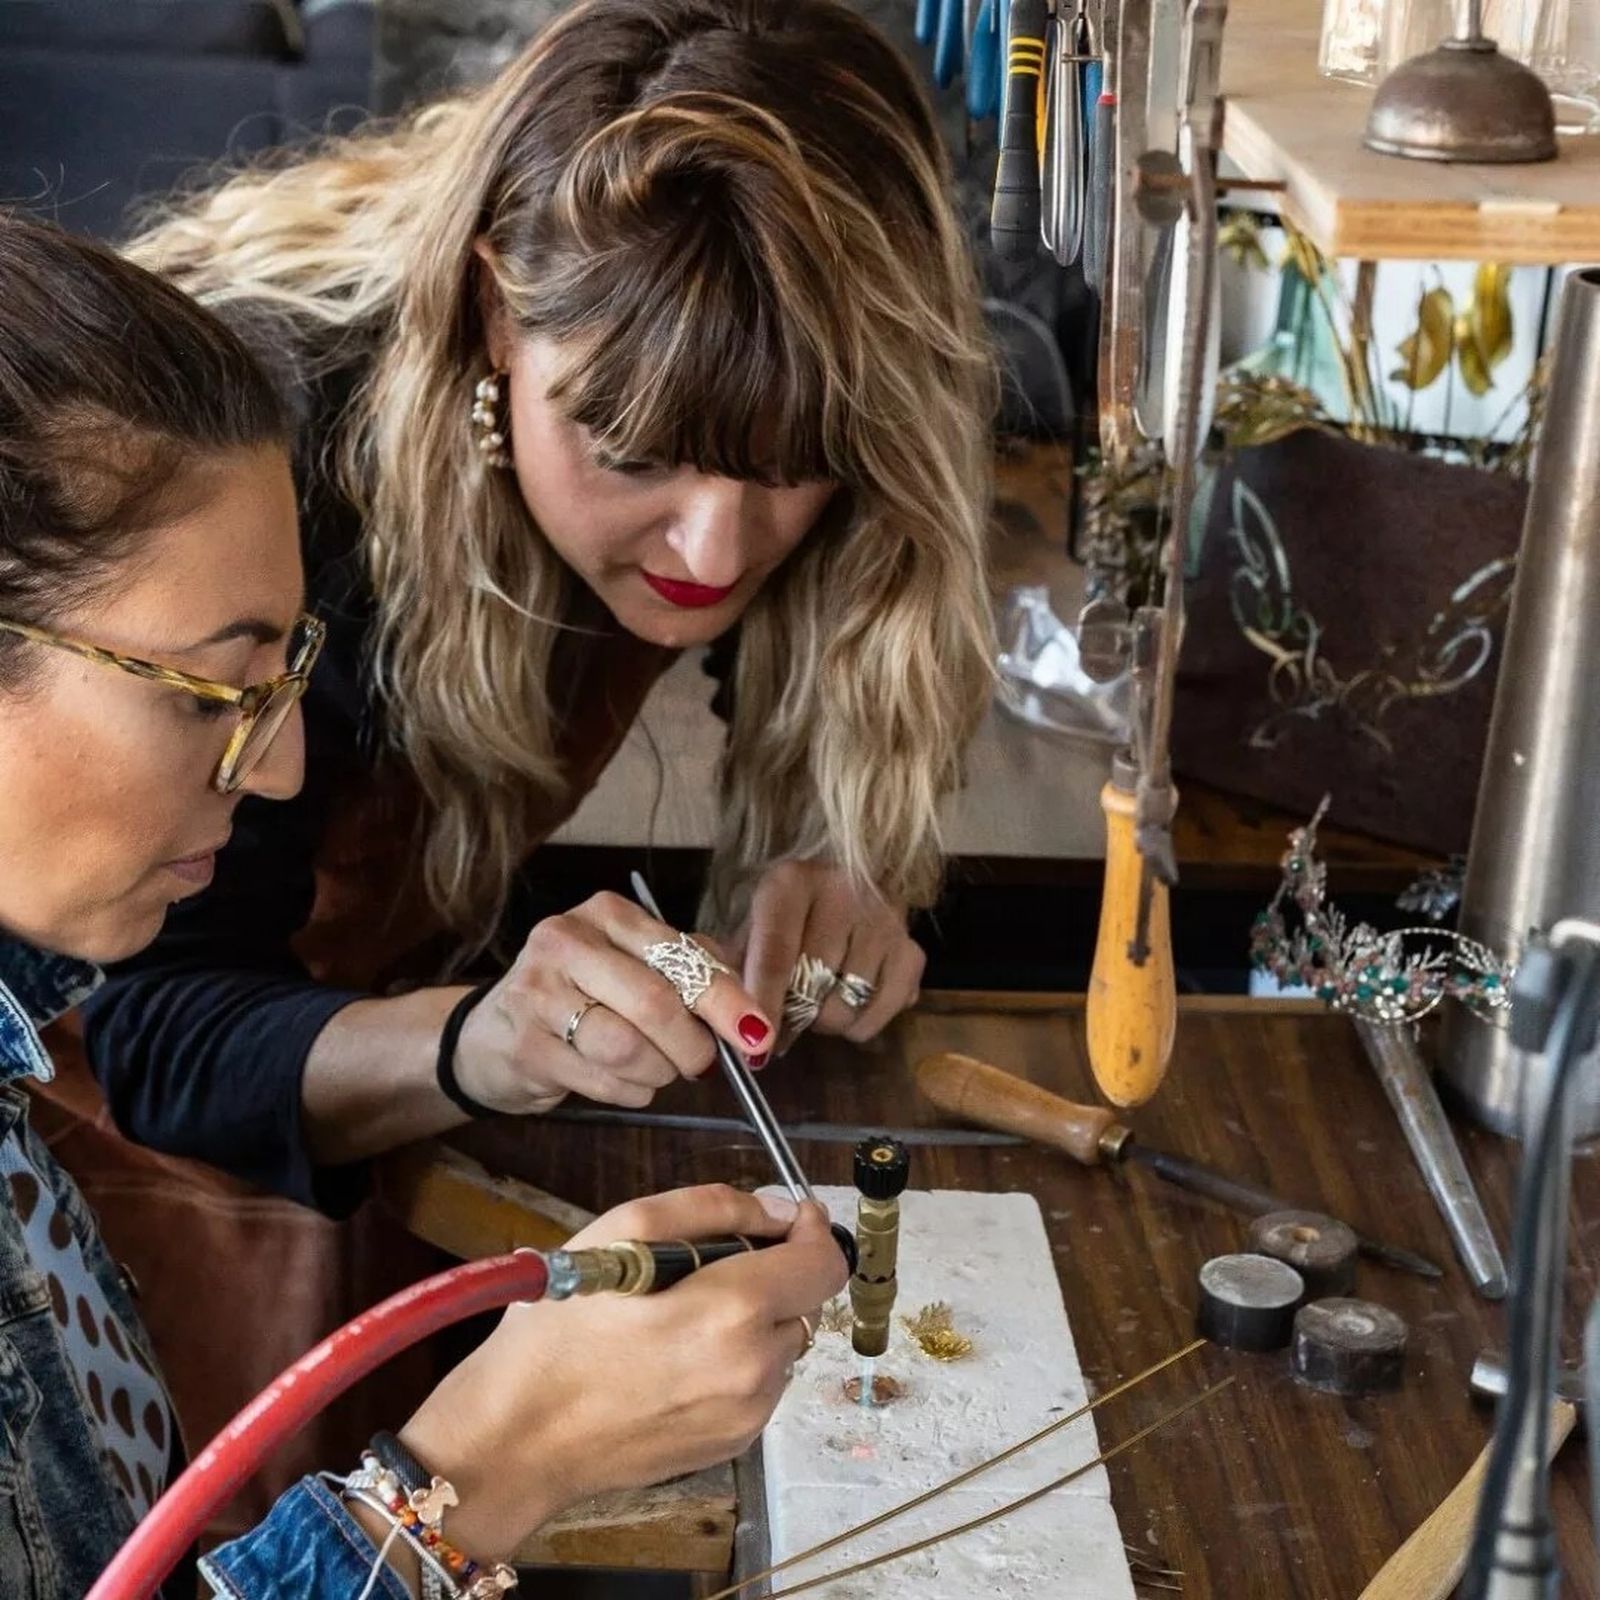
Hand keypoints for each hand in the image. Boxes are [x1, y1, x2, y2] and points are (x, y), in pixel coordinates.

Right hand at [398, 1184, 846, 1559]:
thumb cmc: (557, 1330)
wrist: (515, 1441)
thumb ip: (713, 1209)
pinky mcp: (732, 1446)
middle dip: (771, 1272)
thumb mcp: (622, 1231)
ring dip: (754, 1318)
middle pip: (803, 1300)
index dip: (811, 1230)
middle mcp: (755, 1371)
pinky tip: (675, 1356)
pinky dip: (735, 1359)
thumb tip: (780, 1212)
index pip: (824, 1263)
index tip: (786, 1217)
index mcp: (733, 1313)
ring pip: (781, 1342)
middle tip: (707, 1264)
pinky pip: (758, 1383)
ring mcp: (747, 1418)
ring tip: (680, 1315)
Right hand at [453, 892, 774, 1114]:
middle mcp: (566, 941)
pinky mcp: (524, 1046)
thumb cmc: (582, 995)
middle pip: (655, 1004)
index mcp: (607, 914)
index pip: (680, 957)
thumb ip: (692, 971)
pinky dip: (630, 1092)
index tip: (756, 1034)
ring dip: (659, 1073)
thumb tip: (751, 1009)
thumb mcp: (635, 965)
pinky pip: (602, 1082)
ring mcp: (538, 993)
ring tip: (657, 1071)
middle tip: (702, 1065)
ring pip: (628, 1048)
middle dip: (693, 1046)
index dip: (725, 1000)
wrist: (493, 1035)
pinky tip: (625, 1082)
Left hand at [738, 861, 924, 1049]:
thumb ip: (737, 972)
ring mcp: (885, 921)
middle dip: (793, 1013)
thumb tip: (737, 1029)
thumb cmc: (788, 915)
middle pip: (813, 985)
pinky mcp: (912, 950)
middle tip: (786, 1011)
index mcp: (791, 882)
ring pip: (846, 1005)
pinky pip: (880, 1015)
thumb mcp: (753, 928)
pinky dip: (860, 1023)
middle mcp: (844, 892)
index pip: (776, 953)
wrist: (846, 883)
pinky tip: (850, 999)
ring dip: (826, 1019)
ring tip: (820, 998)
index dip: (764, 1002)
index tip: (755, 1043)